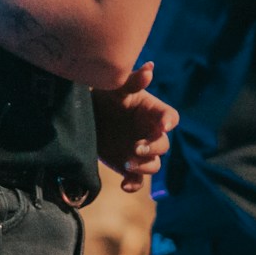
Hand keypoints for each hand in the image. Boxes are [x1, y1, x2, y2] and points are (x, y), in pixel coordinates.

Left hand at [93, 62, 179, 192]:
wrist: (86, 115)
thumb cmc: (105, 95)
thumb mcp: (117, 86)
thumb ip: (133, 80)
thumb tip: (149, 69)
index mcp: (152, 112)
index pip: (169, 117)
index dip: (168, 122)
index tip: (163, 125)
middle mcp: (150, 133)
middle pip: (163, 145)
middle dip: (153, 147)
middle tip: (136, 147)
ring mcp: (140, 151)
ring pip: (154, 164)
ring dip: (145, 166)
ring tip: (128, 163)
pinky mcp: (128, 166)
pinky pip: (137, 180)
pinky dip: (134, 185)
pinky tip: (123, 186)